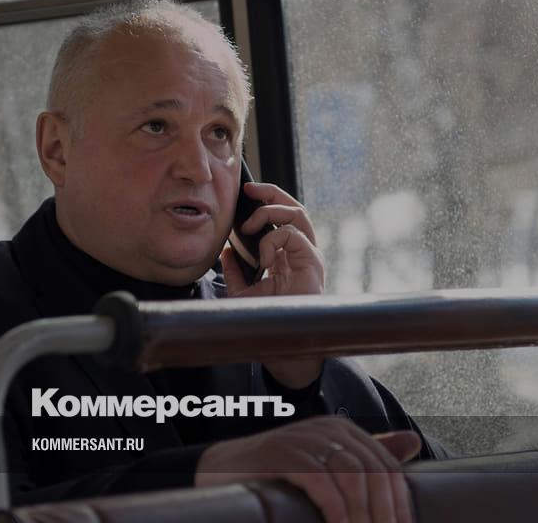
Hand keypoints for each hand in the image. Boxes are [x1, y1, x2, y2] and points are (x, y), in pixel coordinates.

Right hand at [195, 416, 420, 522]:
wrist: (220, 470)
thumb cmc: (277, 473)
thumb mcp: (326, 463)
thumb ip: (368, 453)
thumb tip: (413, 442)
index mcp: (343, 430)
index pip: (387, 466)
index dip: (400, 503)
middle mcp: (327, 429)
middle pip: (375, 472)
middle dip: (386, 513)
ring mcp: (304, 438)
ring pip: (353, 476)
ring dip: (364, 515)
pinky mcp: (282, 453)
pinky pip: (321, 480)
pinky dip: (336, 508)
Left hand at [220, 182, 325, 387]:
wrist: (285, 347)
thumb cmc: (269, 321)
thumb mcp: (243, 292)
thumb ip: (235, 271)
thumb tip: (225, 252)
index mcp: (289, 255)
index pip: (283, 216)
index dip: (267, 200)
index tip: (245, 193)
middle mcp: (303, 252)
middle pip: (294, 207)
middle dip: (271, 193)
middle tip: (250, 190)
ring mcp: (310, 257)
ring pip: (298, 214)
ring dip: (271, 212)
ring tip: (247, 228)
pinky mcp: (312, 263)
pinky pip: (294, 235)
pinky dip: (273, 240)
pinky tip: (263, 258)